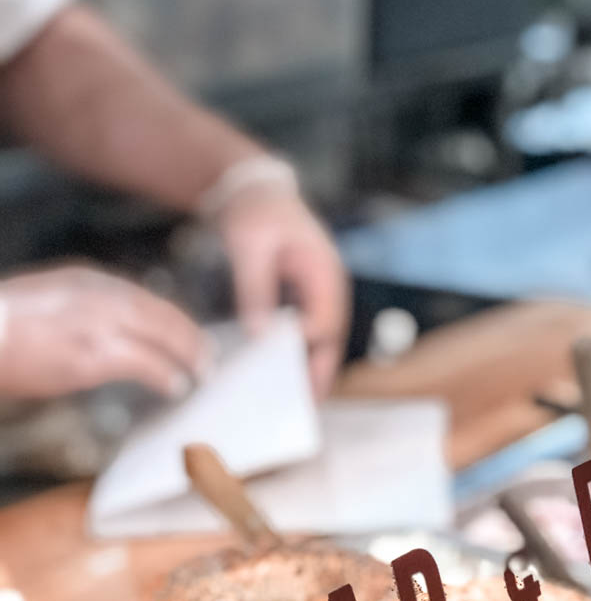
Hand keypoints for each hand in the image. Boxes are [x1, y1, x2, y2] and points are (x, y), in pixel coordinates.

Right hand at [0, 266, 206, 401]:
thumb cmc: (2, 327)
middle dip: (188, 334)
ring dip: (187, 355)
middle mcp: (98, 294)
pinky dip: (166, 374)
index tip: (185, 331)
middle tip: (206, 354)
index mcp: (85, 278)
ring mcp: (99, 322)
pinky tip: (175, 386)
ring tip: (200, 371)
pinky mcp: (95, 355)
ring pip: (162, 335)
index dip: (169, 317)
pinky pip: (146, 363)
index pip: (142, 296)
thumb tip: (104, 333)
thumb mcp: (45, 301)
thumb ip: (79, 308)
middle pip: (161, 312)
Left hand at [215, 186, 350, 397]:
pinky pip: (312, 335)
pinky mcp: (310, 300)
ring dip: (314, 370)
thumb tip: (259, 333)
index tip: (282, 368)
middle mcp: (330, 288)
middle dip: (320, 373)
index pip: (323, 321)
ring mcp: (322, 295)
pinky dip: (303, 356)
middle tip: (306, 408)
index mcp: (323, 271)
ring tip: (298, 402)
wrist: (257, 192)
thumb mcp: (249, 246)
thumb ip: (255, 289)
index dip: (306, 346)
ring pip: (325, 342)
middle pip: (332, 339)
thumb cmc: (256, 213)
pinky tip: (286, 376)